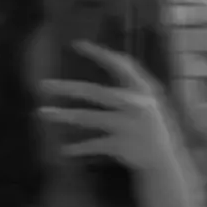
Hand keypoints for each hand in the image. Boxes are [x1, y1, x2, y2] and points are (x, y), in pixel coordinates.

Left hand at [40, 40, 183, 176]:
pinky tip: (63, 150)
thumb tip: (111, 62)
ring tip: (42, 113)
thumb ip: (130, 86)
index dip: (99, 53)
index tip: (77, 44)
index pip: (120, 65)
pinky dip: (78, 148)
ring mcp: (126, 126)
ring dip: (64, 115)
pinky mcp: (120, 145)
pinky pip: (93, 144)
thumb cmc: (151, 129)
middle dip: (67, 88)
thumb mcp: (148, 102)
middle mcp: (134, 104)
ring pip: (88, 118)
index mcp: (143, 89)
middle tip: (42, 85)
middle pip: (95, 92)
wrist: (164, 162)